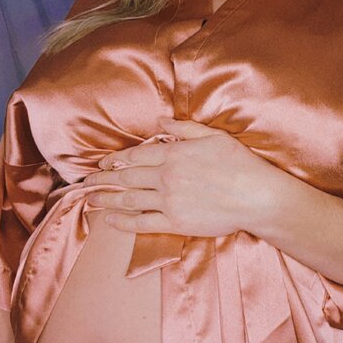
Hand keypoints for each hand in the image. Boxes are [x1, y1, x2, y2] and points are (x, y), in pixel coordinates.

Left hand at [84, 116, 275, 236]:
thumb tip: (160, 120)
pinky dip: (124, 222)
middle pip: (126, 177)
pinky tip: (109, 220)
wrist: (256, 196)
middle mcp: (166, 176)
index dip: (116, 159)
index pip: (136, 155)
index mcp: (174, 154)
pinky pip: (143, 222)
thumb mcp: (213, 136)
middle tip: (86, 181)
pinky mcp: (176, 222)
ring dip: (106, 199)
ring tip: (89, 200)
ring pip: (129, 199)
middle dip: (103, 178)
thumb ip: (184, 129)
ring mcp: (169, 200)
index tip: (102, 162)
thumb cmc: (240, 164)